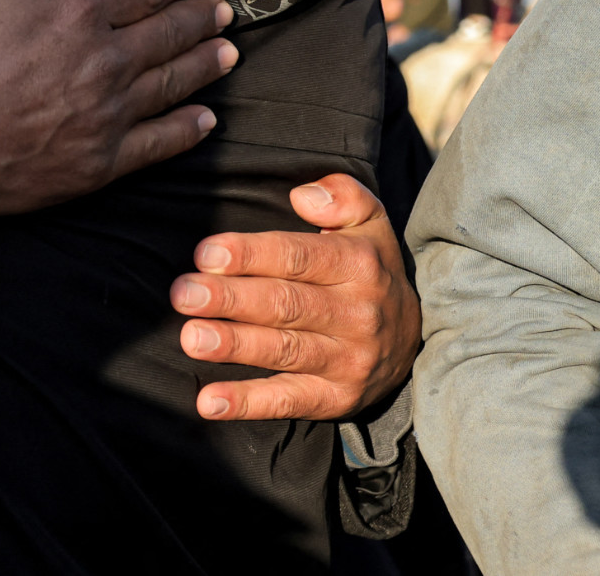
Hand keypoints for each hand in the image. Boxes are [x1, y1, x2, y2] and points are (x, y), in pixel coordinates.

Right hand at [0, 0, 236, 239]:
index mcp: (76, 10)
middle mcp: (104, 60)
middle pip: (169, 32)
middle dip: (200, 17)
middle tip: (222, 10)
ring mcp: (107, 114)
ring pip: (173, 83)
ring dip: (205, 64)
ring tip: (228, 52)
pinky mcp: (100, 162)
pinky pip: (159, 142)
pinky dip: (188, 129)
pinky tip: (206, 119)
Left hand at [172, 173, 419, 420]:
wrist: (415, 341)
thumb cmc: (369, 270)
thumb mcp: (369, 222)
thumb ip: (342, 196)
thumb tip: (302, 195)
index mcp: (359, 265)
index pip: (297, 257)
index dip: (250, 254)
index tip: (206, 254)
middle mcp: (357, 313)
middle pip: (284, 304)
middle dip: (230, 299)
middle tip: (183, 294)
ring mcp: (348, 360)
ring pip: (284, 351)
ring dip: (234, 346)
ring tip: (191, 338)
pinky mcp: (336, 399)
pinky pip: (289, 402)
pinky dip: (247, 403)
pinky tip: (209, 401)